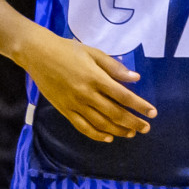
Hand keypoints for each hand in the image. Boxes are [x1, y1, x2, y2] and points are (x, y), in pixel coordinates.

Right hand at [17, 29, 156, 142]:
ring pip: (100, 123)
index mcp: (95, 78)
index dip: (140, 106)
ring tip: (131, 133)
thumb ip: (114, 67)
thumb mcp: (93, 53)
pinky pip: (82, 126)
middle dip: (134, 122)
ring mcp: (74, 103)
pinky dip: (96, 134)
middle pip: (115, 113)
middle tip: (146, 128)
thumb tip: (135, 78)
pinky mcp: (64, 109)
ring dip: (118, 130)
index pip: (123, 96)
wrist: (36, 54)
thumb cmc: (67, 50)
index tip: (152, 113)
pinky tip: (108, 137)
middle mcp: (86, 94)